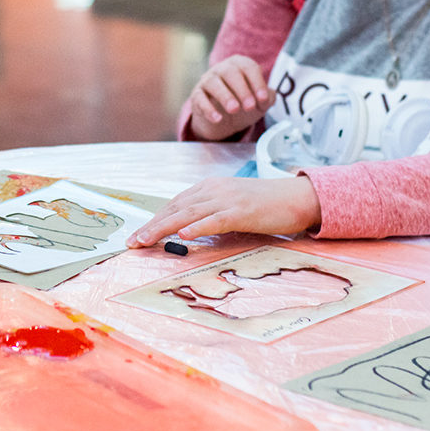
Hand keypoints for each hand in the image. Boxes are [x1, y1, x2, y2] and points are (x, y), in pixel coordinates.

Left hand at [128, 176, 320, 246]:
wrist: (297, 197)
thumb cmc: (265, 205)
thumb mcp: (231, 207)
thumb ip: (209, 215)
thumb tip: (186, 232)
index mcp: (209, 188)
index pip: (174, 204)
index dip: (154, 219)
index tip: (137, 235)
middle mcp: (214, 190)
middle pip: (175, 208)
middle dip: (151, 226)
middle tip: (131, 242)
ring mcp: (227, 199)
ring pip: (188, 213)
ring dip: (163, 227)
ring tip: (146, 240)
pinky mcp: (242, 211)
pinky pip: (216, 219)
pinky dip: (198, 226)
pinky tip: (184, 235)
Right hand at [186, 55, 274, 140]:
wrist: (224, 121)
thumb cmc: (244, 103)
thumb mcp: (259, 102)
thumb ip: (268, 98)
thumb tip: (267, 98)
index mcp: (239, 65)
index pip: (248, 67)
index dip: (257, 82)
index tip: (263, 99)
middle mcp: (222, 69)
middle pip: (230, 72)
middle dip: (242, 90)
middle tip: (249, 107)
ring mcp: (207, 81)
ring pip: (213, 82)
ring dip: (225, 96)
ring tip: (234, 110)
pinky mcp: (197, 96)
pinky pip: (200, 98)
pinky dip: (208, 109)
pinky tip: (218, 118)